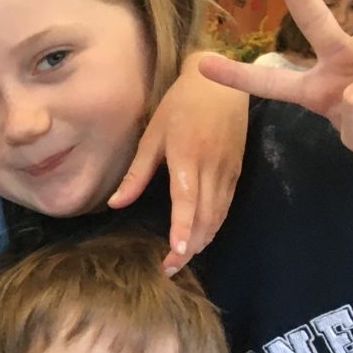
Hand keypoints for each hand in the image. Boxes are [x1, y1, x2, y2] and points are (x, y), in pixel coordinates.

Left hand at [109, 53, 247, 268]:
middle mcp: (211, 168)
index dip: (183, 228)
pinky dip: (215, 225)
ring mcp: (228, 171)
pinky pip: (227, 205)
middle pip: (205, 216)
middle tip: (170, 269)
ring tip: (182, 260)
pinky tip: (202, 238)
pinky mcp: (237, 171)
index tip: (177, 252)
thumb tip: (116, 204)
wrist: (221, 83)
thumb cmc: (180, 105)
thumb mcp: (153, 136)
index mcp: (187, 158)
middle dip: (189, 246)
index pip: (187, 201)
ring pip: (218, 214)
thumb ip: (136, 173)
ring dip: (203, 240)